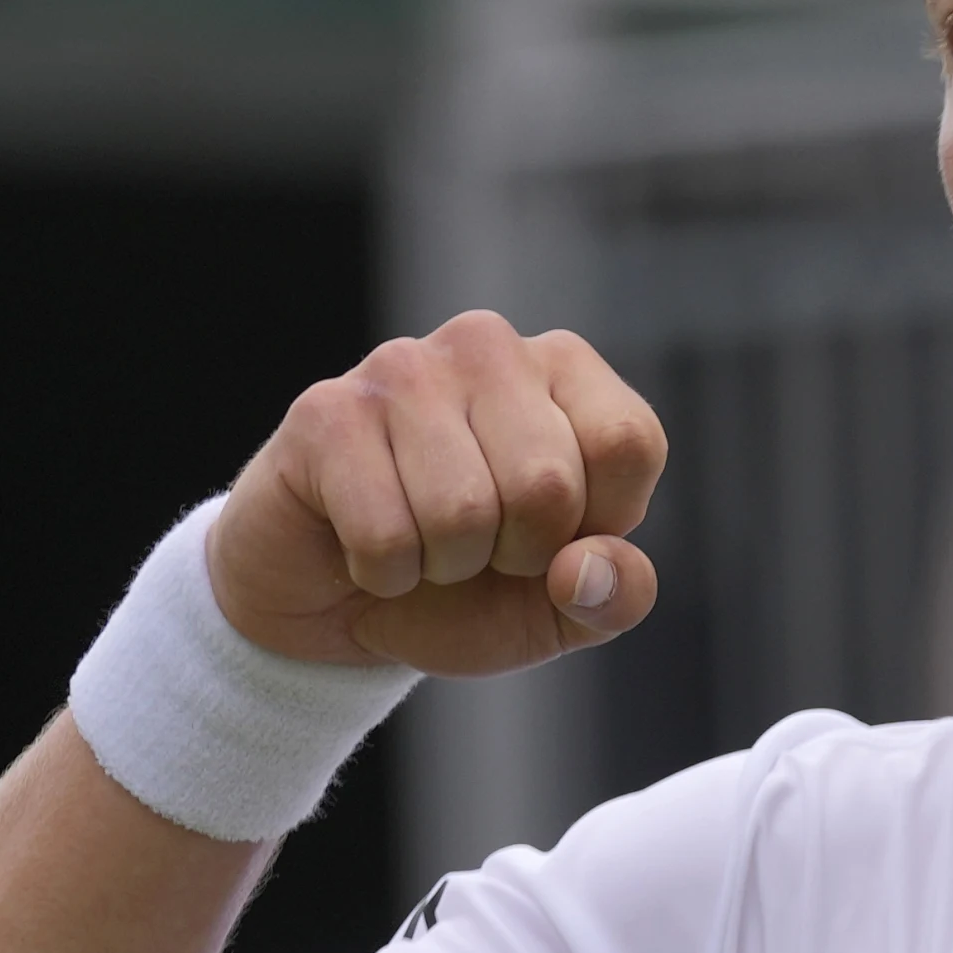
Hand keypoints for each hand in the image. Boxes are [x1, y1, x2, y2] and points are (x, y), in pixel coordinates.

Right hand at [209, 312, 664, 676]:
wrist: (336, 608)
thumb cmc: (465, 588)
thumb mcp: (564, 607)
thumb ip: (617, 593)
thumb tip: (583, 569)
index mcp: (565, 368)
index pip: (628, 442)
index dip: (595, 525)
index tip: (550, 534)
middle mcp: (487, 345)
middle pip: (547, 483)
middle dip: (514, 554)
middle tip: (475, 546)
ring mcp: (401, 368)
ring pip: (463, 512)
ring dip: (444, 565)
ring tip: (421, 542)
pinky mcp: (325, 412)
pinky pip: (386, 534)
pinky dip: (383, 573)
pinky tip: (366, 545)